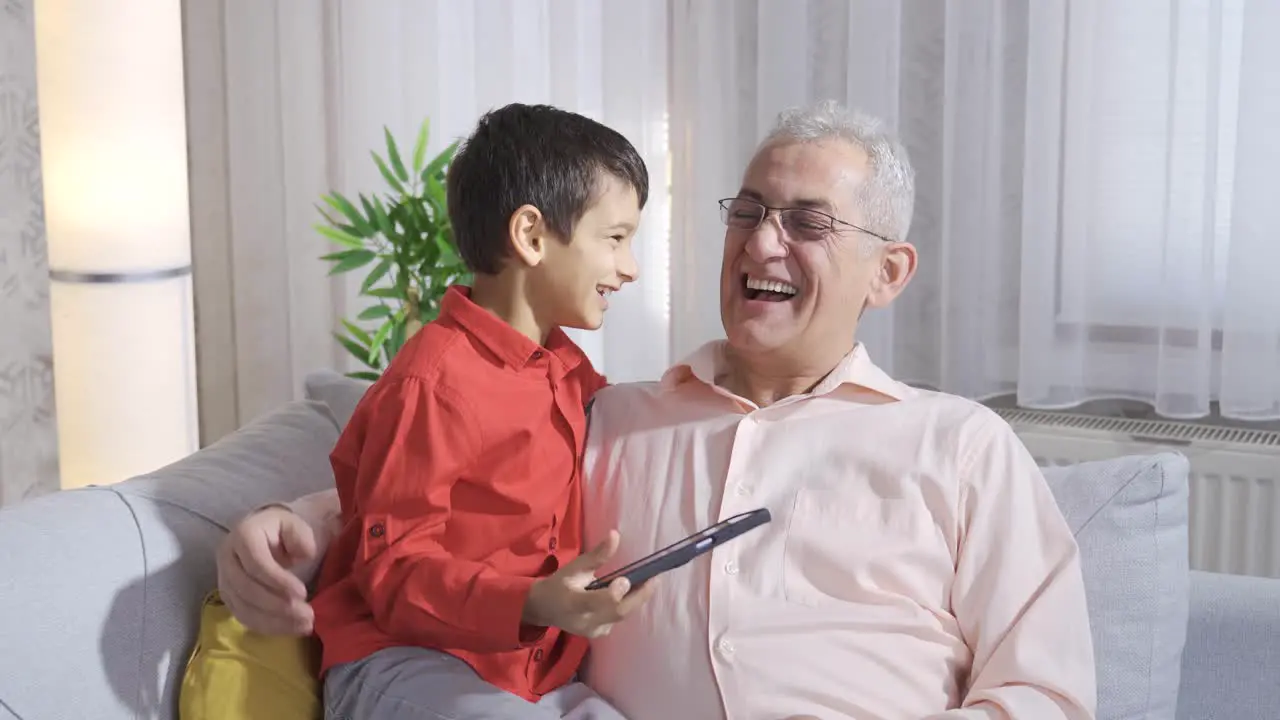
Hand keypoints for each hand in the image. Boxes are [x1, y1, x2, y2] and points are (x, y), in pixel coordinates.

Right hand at [215, 505, 317, 634]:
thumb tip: (305, 555)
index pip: (256, 563)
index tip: (303, 593)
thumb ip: (301, 537)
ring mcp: (223, 579)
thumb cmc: (280, 529)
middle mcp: (227, 557)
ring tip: (304, 626)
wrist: (260, 533)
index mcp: (243, 535)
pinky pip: (243, 616)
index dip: (278, 581)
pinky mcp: (227, 597)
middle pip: (247, 589)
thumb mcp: (294, 525)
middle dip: (277, 606)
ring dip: (274, 621)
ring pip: (243, 607)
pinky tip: (289, 628)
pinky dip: (266, 626)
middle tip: (307, 615)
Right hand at [522, 530, 657, 637]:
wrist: (545, 609)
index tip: (625, 579)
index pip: (595, 602)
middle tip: (655, 578)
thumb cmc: (559, 584)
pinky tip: (638, 591)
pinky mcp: (600, 633)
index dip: (612, 593)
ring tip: (652, 581)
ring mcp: (593, 631)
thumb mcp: (574, 567)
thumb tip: (615, 535)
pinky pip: (619, 618)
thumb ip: (596, 555)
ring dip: (638, 599)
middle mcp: (584, 621)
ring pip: (621, 615)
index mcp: (572, 602)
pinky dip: (629, 604)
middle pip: (616, 612)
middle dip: (639, 596)